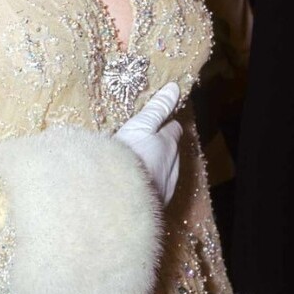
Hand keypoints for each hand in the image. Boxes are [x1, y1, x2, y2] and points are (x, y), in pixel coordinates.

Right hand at [114, 82, 182, 204]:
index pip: (173, 129)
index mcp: (169, 144)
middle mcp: (172, 166)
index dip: (167, 124)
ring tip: (139, 164)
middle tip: (147, 143)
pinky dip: (148, 184)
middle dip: (163, 146)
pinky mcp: (155, 205)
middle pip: (171, 151)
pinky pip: (156, 190)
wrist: (119, 199)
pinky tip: (135, 184)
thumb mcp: (140, 126)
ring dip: (156, 167)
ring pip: (166, 172)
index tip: (159, 123)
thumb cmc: (129, 156)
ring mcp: (165, 188)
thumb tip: (174, 88)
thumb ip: (157, 109)